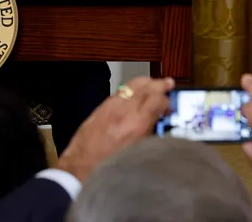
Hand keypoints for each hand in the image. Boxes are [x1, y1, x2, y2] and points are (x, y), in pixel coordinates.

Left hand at [56, 76, 173, 181]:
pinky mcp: (100, 108)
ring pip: (130, 85)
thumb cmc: (110, 167)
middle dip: (158, 84)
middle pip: (145, 88)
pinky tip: (133, 91)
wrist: (81, 169)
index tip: (170, 104)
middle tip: (168, 83)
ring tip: (153, 83)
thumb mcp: (138, 153)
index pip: (157, 100)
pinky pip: (119, 92)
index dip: (166, 100)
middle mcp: (124, 112)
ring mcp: (111, 107)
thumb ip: (149, 134)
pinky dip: (130, 88)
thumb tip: (158, 124)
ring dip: (144, 83)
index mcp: (137, 125)